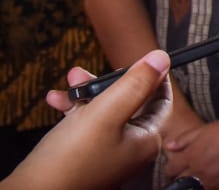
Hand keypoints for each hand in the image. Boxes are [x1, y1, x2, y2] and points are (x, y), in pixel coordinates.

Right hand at [0, 49, 171, 189]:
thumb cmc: (71, 161)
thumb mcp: (106, 112)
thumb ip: (136, 84)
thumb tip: (160, 59)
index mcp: (146, 140)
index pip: (160, 100)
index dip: (150, 76)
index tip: (140, 57)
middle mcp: (130, 148)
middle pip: (128, 102)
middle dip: (106, 82)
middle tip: (86, 71)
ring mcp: (108, 153)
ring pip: (104, 110)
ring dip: (85, 93)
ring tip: (69, 84)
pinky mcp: (86, 156)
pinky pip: (86, 124)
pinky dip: (73, 109)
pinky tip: (57, 101)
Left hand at [163, 112, 218, 189]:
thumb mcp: (204, 130)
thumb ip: (184, 139)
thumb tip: (168, 145)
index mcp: (191, 156)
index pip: (171, 170)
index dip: (170, 170)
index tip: (174, 169)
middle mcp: (200, 171)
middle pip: (180, 183)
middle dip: (179, 180)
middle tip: (183, 177)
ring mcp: (213, 181)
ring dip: (194, 186)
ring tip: (199, 181)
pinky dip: (210, 188)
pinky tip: (212, 184)